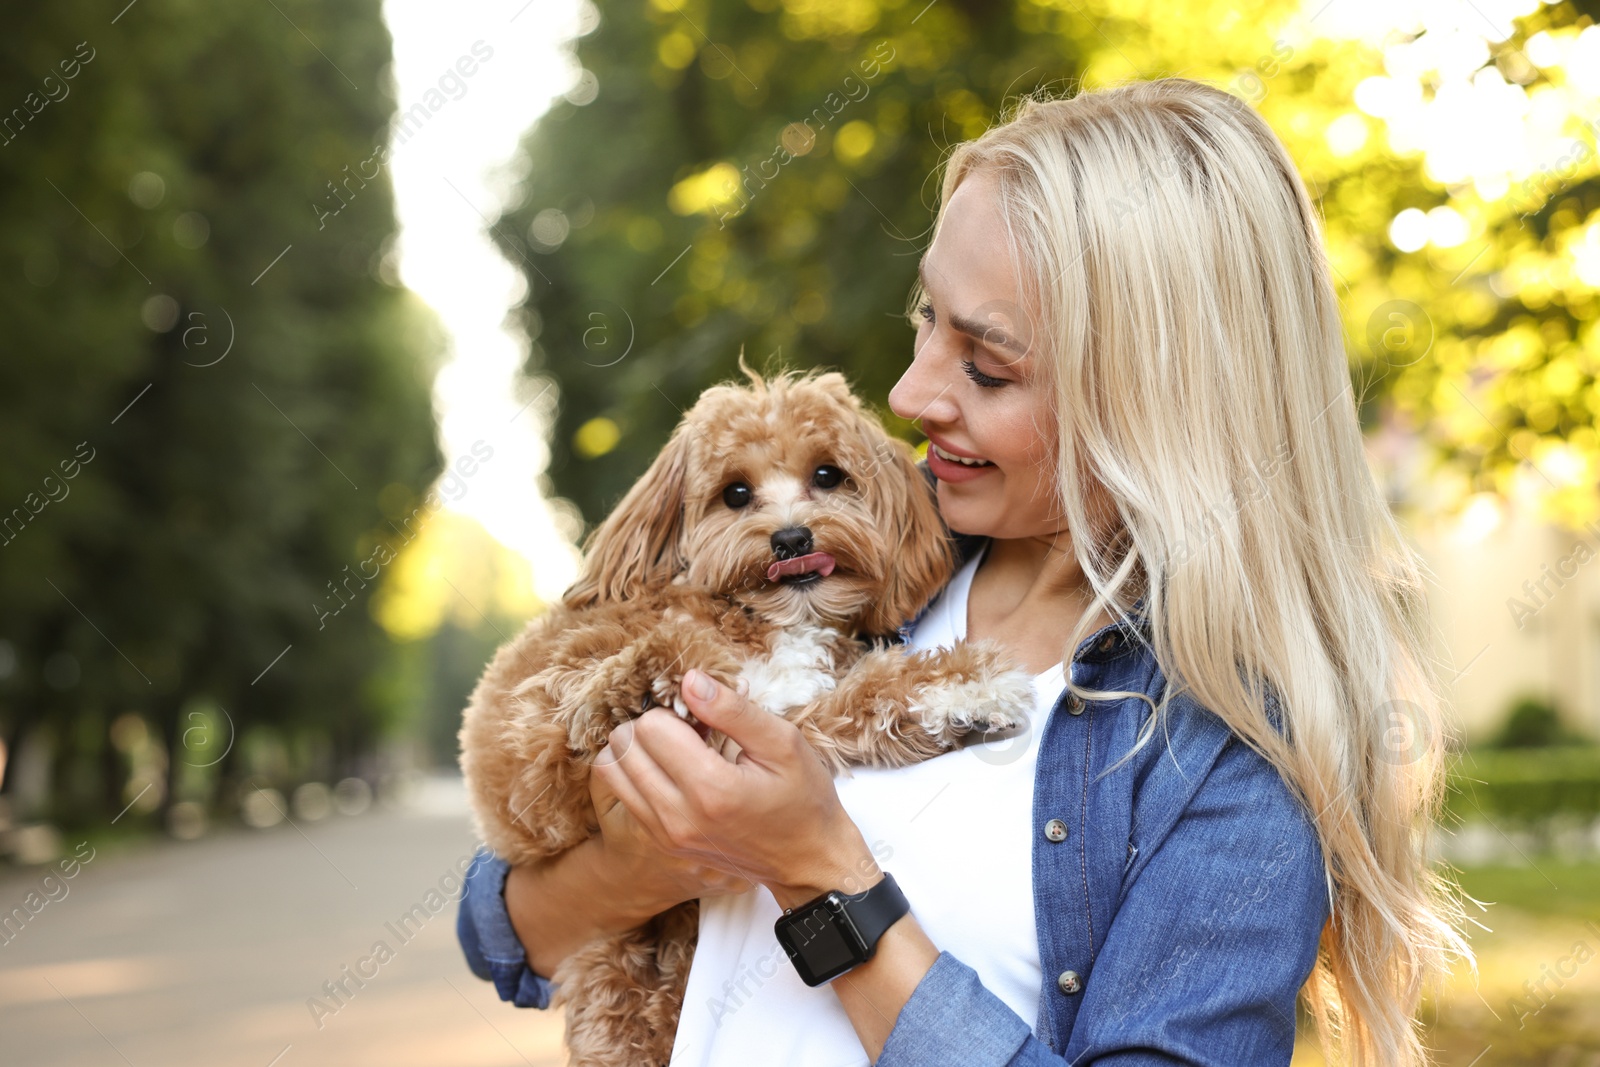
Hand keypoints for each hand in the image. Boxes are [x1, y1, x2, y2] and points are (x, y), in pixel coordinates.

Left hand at [591, 668, 881, 909]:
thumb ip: (732, 710)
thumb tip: (689, 680)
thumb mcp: (782, 742)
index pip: (651, 727)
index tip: (706, 720)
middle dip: (652, 727)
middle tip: (691, 732)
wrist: (806, 859)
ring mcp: (665, 834)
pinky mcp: (660, 842)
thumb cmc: (802, 797)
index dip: (677, 712)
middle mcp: (678, 816)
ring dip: (638, 749)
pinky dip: (639, 773)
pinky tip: (675, 772)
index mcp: (711, 788)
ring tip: (677, 750)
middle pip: (623, 745)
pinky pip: (622, 794)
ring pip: (611, 770)